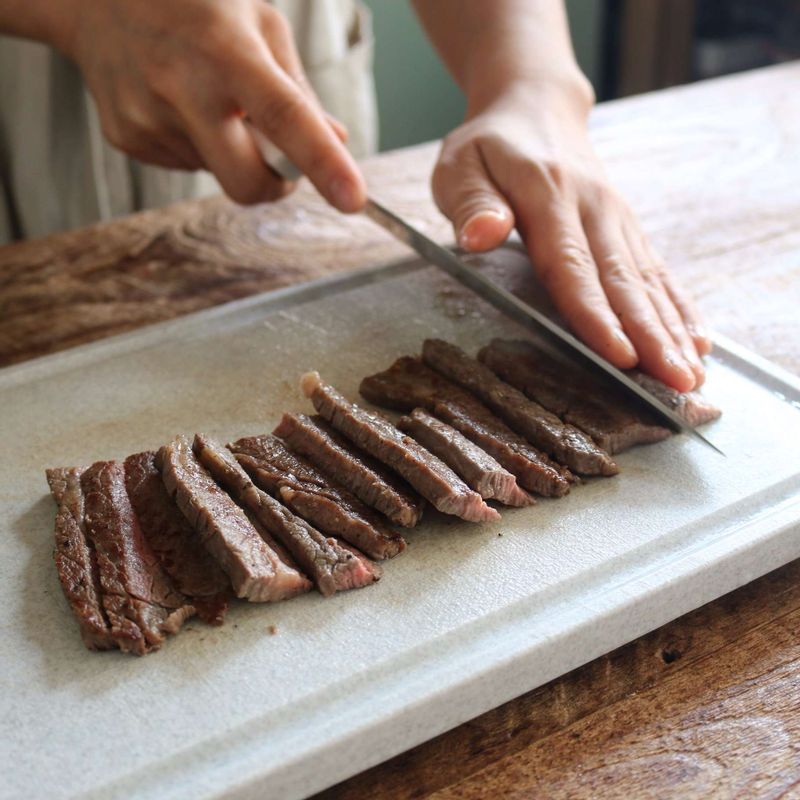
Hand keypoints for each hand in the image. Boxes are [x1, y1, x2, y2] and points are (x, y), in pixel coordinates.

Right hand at [60, 0, 365, 209]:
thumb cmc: (194, 4)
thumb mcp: (258, 23)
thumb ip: (299, 89)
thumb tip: (336, 143)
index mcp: (226, 51)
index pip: (285, 117)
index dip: (322, 163)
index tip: (353, 199)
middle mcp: (182, 88)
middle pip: (247, 183)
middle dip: (274, 183)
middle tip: (277, 153)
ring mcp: (147, 118)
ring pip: (219, 174)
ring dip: (231, 151)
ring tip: (207, 95)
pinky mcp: (127, 139)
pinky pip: (188, 167)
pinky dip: (199, 146)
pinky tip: (179, 103)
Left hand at [432, 85, 710, 391]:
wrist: (535, 106)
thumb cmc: (489, 147)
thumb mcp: (460, 166)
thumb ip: (471, 202)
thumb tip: (482, 235)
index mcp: (548, 195)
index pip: (572, 266)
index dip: (596, 315)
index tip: (620, 355)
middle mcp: (593, 208)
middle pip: (623, 280)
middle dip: (651, 336)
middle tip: (675, 383)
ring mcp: (616, 217)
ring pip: (647, 280)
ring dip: (672, 330)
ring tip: (692, 376)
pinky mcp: (626, 226)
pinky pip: (657, 270)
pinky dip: (679, 306)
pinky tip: (697, 339)